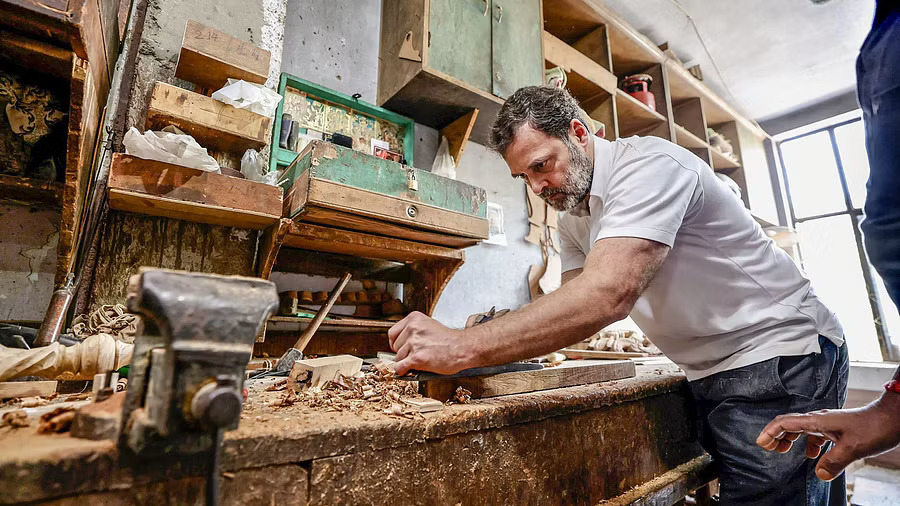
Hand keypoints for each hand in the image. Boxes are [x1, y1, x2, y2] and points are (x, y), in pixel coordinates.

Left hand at [388, 312, 474, 375]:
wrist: (463, 348)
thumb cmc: (450, 340)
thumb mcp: (429, 326)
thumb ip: (414, 331)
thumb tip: (400, 345)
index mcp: (414, 318)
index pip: (392, 333)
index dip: (397, 343)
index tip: (403, 348)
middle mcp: (412, 328)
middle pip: (395, 347)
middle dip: (403, 353)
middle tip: (417, 355)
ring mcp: (414, 342)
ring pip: (398, 358)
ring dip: (406, 362)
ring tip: (421, 360)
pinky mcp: (416, 357)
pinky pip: (399, 367)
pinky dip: (403, 371)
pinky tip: (410, 370)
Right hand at [756, 393, 899, 480]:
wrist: (891, 418)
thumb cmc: (874, 427)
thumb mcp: (853, 448)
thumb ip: (833, 462)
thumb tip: (818, 473)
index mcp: (817, 421)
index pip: (786, 423)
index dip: (771, 431)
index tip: (761, 443)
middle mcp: (819, 420)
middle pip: (789, 424)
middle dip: (775, 435)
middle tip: (767, 448)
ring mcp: (827, 424)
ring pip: (801, 429)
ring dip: (789, 439)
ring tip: (782, 450)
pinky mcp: (835, 428)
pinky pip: (814, 435)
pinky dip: (807, 444)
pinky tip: (812, 455)